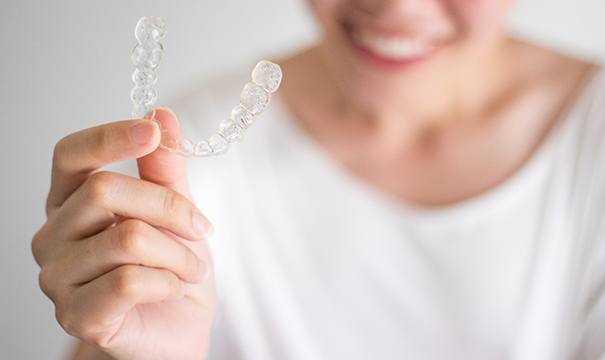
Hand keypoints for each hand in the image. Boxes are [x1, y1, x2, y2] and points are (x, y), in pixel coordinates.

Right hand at [32, 108, 216, 358]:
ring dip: (178, 253)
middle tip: (201, 228)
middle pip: (104, 190)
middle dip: (171, 208)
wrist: (174, 329)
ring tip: (192, 267)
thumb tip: (161, 114)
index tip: (152, 131)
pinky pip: (128, 282)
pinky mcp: (76, 315)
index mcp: (71, 202)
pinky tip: (174, 288)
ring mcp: (58, 278)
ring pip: (126, 238)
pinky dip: (168, 281)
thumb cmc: (169, 268)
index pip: (70, 155)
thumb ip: (164, 169)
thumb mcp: (175, 211)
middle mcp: (53, 236)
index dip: (108, 137)